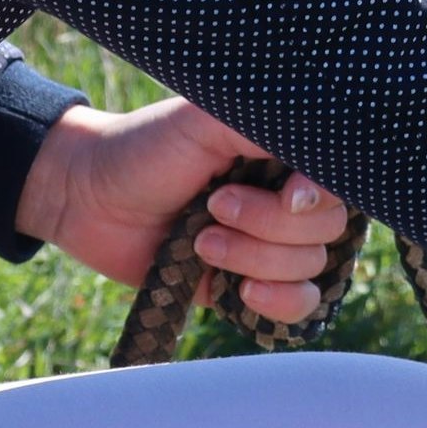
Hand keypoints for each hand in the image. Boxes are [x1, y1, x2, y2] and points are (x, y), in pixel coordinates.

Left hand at [15, 98, 351, 324]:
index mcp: (287, 154)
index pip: (341, 183)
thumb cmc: (147, 146)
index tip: (286, 195)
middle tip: (214, 205)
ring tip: (200, 240)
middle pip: (328, 230)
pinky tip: (239, 289)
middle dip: (268, 226)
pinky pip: (297, 307)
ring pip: (310, 268)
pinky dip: (276, 302)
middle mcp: (288, 198)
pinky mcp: (249, 285)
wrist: (85, 196)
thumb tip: (318, 181)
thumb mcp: (208, 120)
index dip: (318, 197)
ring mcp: (271, 244)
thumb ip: (270, 129)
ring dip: (252, 257)